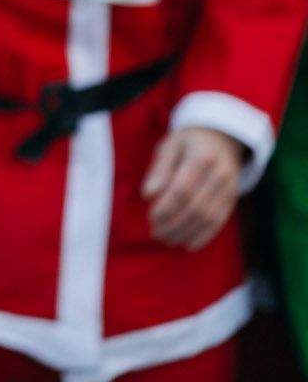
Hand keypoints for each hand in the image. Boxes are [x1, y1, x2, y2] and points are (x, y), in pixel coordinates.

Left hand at [143, 125, 245, 250]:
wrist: (222, 137)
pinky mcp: (233, 198)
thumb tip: (148, 195)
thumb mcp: (170, 146)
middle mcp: (220, 174)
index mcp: (202, 157)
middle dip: (175, 224)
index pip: (183, 189)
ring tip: (167, 239)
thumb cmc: (188, 142)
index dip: (167, 207)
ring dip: (187, 232)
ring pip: (210, 217)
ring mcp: (230, 187)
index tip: (151, 218)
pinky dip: (205, 235)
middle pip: (197, 206)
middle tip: (156, 233)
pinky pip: (220, 220)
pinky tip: (189, 244)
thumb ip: (159, 169)